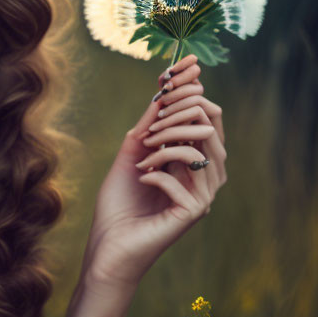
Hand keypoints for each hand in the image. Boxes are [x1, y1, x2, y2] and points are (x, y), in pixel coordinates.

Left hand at [80, 54, 228, 291]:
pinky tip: (140, 178)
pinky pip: (182, 177)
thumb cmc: (118, 204)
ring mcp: (202, 195)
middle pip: (210, 125)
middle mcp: (205, 176)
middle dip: (178, 112)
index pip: (207, 116)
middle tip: (150, 119)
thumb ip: (148, 126)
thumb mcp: (131, 155)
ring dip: (166, 141)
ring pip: (200, 147)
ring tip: (140, 153)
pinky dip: (157, 171)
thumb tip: (162, 91)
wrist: (108, 248)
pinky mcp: (192, 213)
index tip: (175, 68)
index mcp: (193, 160)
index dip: (193, 89)